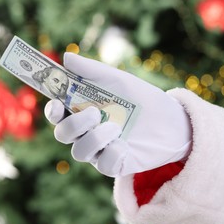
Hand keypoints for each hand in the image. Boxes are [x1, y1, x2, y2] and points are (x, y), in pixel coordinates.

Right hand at [45, 53, 191, 176]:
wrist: (172, 118)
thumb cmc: (142, 98)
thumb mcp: (119, 81)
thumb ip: (93, 71)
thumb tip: (66, 58)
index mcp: (84, 111)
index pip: (58, 115)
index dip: (52, 111)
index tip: (57, 104)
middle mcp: (88, 132)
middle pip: (63, 135)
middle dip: (73, 125)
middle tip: (94, 113)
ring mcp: (102, 149)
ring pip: (80, 152)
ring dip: (94, 139)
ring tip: (115, 127)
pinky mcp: (117, 164)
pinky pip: (103, 165)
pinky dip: (111, 154)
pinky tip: (125, 145)